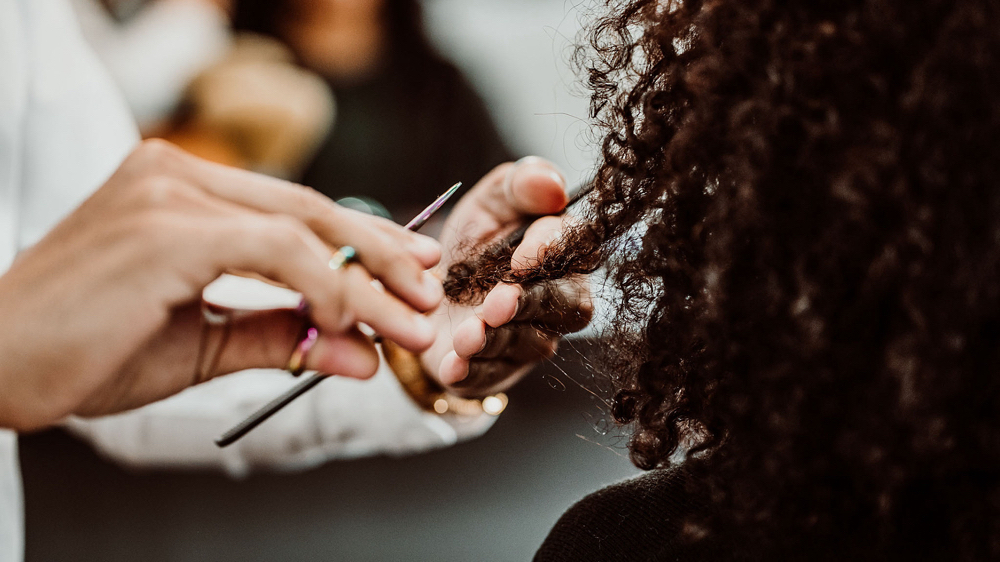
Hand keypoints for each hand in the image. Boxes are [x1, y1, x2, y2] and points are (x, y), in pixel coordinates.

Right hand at [0, 140, 441, 429]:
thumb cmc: (87, 352)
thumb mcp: (202, 344)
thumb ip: (282, 337)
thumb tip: (363, 354)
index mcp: (179, 188)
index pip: (293, 208)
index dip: (361, 241)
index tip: (410, 271)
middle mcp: (174, 173)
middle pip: (309, 207)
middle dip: (381, 255)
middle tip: (428, 295)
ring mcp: (167, 192)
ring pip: (301, 228)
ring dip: (366, 279)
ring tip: (408, 323)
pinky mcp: (165, 226)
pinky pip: (276, 249)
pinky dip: (325, 284)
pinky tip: (353, 319)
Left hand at [420, 158, 592, 397]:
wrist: (426, 291)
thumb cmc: (471, 244)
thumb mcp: (489, 202)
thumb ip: (520, 184)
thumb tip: (553, 186)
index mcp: (563, 251)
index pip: (578, 248)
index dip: (553, 252)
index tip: (521, 256)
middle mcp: (559, 298)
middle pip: (566, 305)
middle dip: (529, 304)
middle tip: (496, 302)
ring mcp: (531, 338)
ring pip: (529, 343)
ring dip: (497, 340)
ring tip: (465, 335)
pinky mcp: (499, 369)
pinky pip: (493, 375)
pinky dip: (472, 372)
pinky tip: (453, 365)